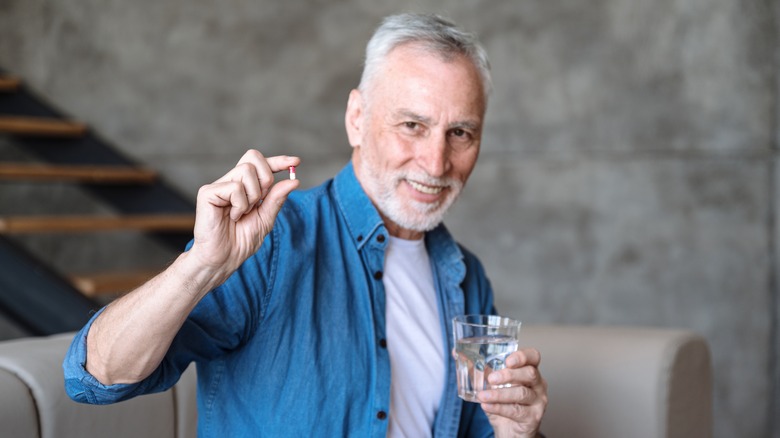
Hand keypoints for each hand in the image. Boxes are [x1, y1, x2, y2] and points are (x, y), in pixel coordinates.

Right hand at [189, 149, 299, 282]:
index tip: (296, 162)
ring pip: (246, 171)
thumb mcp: (266, 219)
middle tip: (261, 200)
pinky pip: (234, 187)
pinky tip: (232, 217)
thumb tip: (294, 181)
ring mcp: (218, 186)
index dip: (278, 161)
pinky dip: (240, 205)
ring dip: (252, 196)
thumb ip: (277, 199)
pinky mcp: (207, 192)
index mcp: (245, 186)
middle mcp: (231, 181)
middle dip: (265, 177)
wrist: (224, 259)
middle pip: (253, 158)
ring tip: (242, 214)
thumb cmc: (241, 241)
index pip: (261, 164)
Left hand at [477, 348, 547, 437]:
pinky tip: (487, 406)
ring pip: (522, 393)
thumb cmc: (503, 404)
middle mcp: (538, 384)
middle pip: (529, 373)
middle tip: (491, 379)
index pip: (533, 357)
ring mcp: (538, 401)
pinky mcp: (533, 417)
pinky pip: (517, 411)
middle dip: (509, 375)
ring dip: (499, 394)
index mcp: (528, 370)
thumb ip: (477, 369)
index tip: (507, 360)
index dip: (522, 356)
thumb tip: (456, 353)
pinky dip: (499, 408)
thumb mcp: (490, 385)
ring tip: (482, 396)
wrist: (509, 431)